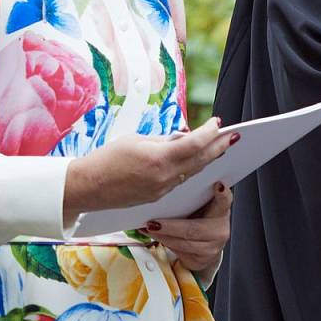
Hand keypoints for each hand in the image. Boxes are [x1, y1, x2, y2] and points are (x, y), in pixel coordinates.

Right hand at [63, 120, 235, 216]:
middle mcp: (164, 176)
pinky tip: (196, 161)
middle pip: (200, 160)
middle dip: (218, 147)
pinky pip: (180, 181)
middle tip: (232, 136)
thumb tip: (183, 137)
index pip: (194, 144)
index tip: (218, 124)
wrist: (88, 187)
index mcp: (158, 158)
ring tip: (219, 147)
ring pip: (192, 172)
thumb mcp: (136, 140)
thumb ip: (163, 140)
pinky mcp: (157, 197)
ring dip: (207, 159)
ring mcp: (162, 189)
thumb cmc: (106, 160)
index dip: (210, 133)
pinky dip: (190, 169)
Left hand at [149, 182, 229, 275]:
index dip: (223, 195)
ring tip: (149, 229)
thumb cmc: (199, 221)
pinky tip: (156, 236)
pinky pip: (180, 252)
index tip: (218, 186)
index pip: (225, 201)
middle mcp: (220, 230)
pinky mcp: (202, 260)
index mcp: (221, 211)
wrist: (205, 247)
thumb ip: (193, 199)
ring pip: (184, 243)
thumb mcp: (200, 208)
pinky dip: (165, 243)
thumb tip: (169, 189)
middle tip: (153, 223)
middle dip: (170, 227)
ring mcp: (213, 247)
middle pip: (194, 229)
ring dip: (163, 236)